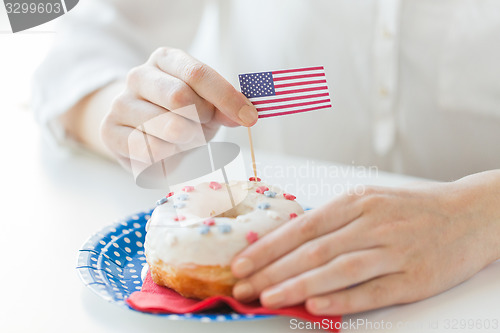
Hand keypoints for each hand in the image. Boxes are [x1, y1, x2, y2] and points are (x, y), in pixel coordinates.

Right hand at [100, 47, 257, 166]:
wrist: (143, 132)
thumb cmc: (182, 116)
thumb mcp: (208, 106)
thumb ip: (226, 107)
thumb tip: (245, 114)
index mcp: (165, 59)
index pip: (197, 73)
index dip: (227, 97)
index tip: (250, 118)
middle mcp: (138, 75)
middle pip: (180, 98)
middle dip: (201, 121)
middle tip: (201, 128)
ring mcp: (120, 103)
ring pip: (167, 127)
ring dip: (186, 142)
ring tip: (182, 140)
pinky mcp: (110, 131)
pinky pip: (148, 149)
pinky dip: (167, 156)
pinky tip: (166, 151)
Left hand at [231, 171, 499, 314]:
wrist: (469, 215)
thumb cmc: (411, 209)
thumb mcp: (370, 200)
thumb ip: (333, 219)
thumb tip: (289, 241)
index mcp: (358, 201)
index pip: (304, 226)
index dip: (270, 246)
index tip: (242, 262)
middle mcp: (373, 223)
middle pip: (314, 250)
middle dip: (273, 269)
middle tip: (243, 286)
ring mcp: (395, 251)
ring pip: (338, 270)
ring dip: (299, 285)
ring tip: (268, 297)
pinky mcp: (414, 278)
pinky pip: (373, 290)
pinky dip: (343, 299)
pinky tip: (315, 305)